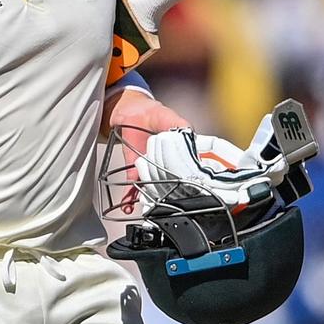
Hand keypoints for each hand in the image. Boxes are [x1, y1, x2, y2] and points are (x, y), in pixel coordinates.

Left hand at [106, 91, 191, 208]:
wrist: (130, 112)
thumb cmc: (154, 114)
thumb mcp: (171, 118)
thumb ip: (181, 127)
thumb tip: (191, 135)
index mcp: (181, 154)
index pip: (190, 171)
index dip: (193, 182)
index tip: (195, 193)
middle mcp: (167, 165)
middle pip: (172, 185)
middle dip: (173, 197)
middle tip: (174, 206)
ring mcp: (151, 169)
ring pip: (154, 189)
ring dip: (152, 202)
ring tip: (152, 212)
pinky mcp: (135, 170)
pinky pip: (133, 186)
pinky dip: (130, 197)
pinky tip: (128, 206)